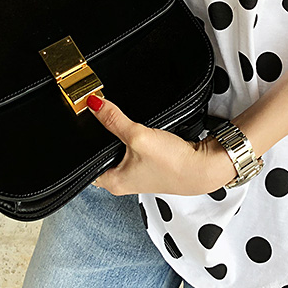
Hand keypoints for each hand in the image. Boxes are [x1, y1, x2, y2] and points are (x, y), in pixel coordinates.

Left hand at [86, 99, 234, 202]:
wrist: (203, 167)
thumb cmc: (173, 164)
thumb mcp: (138, 136)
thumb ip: (114, 119)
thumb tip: (94, 104)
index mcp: (113, 182)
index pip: (85, 165)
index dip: (84, 145)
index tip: (85, 127)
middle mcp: (123, 181)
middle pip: (102, 155)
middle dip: (103, 138)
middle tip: (106, 121)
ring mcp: (138, 174)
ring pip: (120, 151)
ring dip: (121, 138)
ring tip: (126, 126)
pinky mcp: (150, 165)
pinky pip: (135, 150)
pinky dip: (136, 139)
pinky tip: (141, 132)